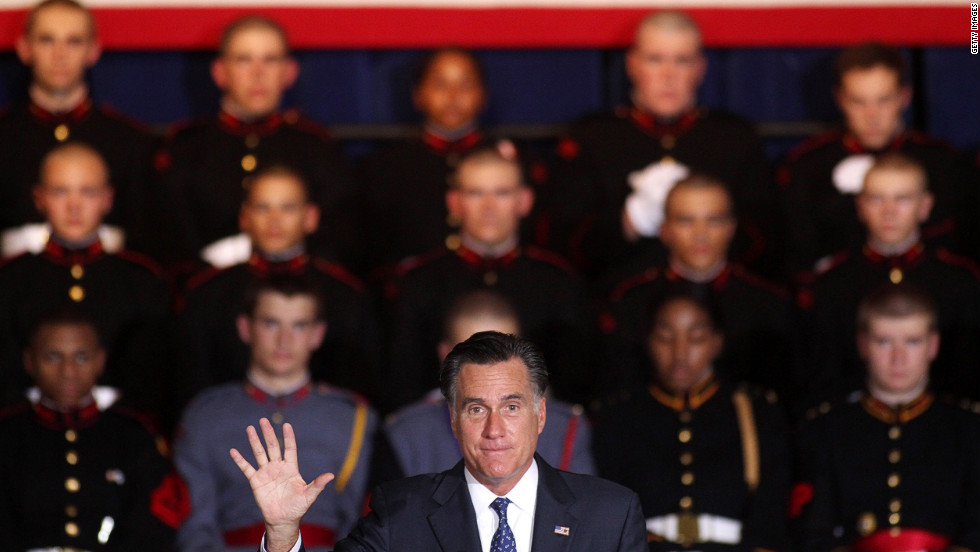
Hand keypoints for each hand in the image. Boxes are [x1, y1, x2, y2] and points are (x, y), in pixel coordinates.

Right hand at [230, 418, 334, 551]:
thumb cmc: (297, 507)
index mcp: (291, 468)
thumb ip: (317, 484)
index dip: (288, 437)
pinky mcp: (256, 481)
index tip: (286, 425)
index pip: (289, 448)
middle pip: (272, 447)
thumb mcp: (309, 495)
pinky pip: (247, 468)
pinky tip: (234, 451)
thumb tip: (331, 476)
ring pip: (259, 453)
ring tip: (250, 428)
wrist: (283, 519)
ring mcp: (266, 473)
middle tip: (263, 420)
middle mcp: (278, 467)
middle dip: (268, 433)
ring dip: (254, 441)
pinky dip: (240, 460)